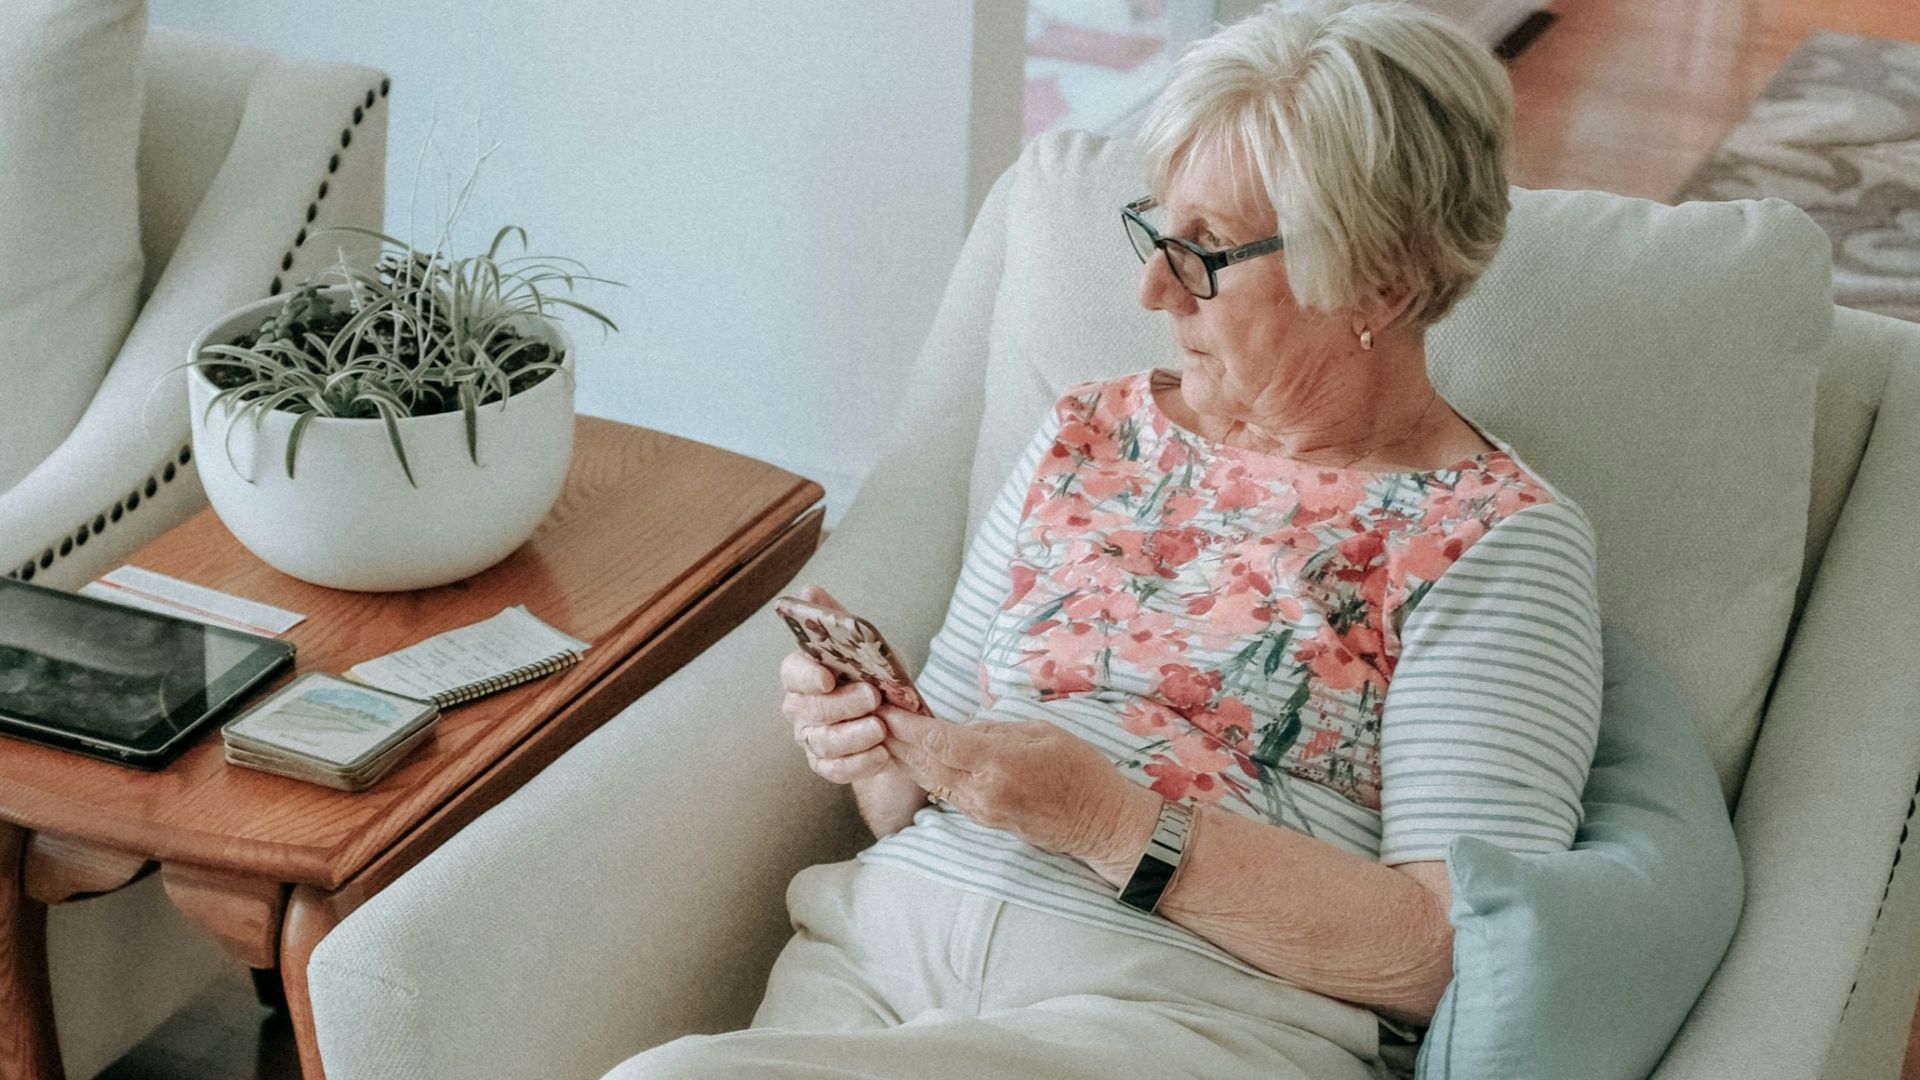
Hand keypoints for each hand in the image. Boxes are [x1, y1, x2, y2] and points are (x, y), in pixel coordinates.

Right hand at [781, 585, 894, 785]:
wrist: (900, 722)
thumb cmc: (876, 677)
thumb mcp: (867, 646)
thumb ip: (838, 621)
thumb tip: (809, 590)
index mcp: (805, 673)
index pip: (792, 671)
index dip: (807, 675)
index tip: (828, 677)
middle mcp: (800, 707)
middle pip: (810, 709)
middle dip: (842, 705)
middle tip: (873, 698)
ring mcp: (811, 738)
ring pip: (823, 742)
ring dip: (853, 737)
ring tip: (881, 729)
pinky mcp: (826, 766)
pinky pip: (835, 770)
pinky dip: (859, 764)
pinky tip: (882, 754)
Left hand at [879, 705, 1157, 868]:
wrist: (1099, 824)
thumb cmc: (1081, 772)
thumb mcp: (1043, 732)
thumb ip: (996, 729)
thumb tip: (961, 727)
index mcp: (998, 763)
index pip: (939, 742)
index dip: (906, 724)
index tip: (884, 706)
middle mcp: (981, 791)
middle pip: (923, 763)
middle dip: (893, 738)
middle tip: (868, 713)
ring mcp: (979, 809)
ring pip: (928, 779)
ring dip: (901, 756)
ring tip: (879, 731)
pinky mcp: (981, 819)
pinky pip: (943, 791)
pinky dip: (922, 771)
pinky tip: (909, 756)